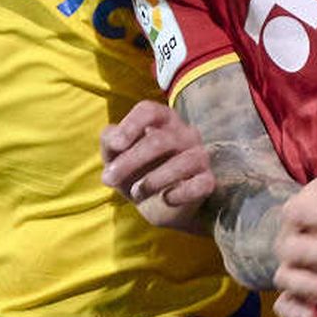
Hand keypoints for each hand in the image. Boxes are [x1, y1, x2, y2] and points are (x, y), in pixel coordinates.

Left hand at [100, 100, 215, 230]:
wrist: (158, 205)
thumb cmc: (136, 172)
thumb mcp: (116, 156)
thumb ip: (110, 141)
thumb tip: (116, 140)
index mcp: (162, 120)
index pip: (150, 110)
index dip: (131, 126)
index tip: (116, 146)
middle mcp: (185, 133)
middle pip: (160, 141)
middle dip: (130, 161)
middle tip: (109, 179)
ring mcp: (199, 156)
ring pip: (183, 162)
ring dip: (153, 181)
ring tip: (135, 193)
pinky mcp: (207, 180)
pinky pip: (200, 185)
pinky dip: (180, 194)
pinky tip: (167, 198)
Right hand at [275, 165, 316, 316]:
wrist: (305, 231)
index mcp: (297, 213)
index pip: (299, 212)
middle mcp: (288, 242)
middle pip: (296, 249)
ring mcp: (289, 269)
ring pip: (286, 279)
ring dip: (307, 286)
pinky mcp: (294, 293)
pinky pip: (283, 306)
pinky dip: (293, 313)